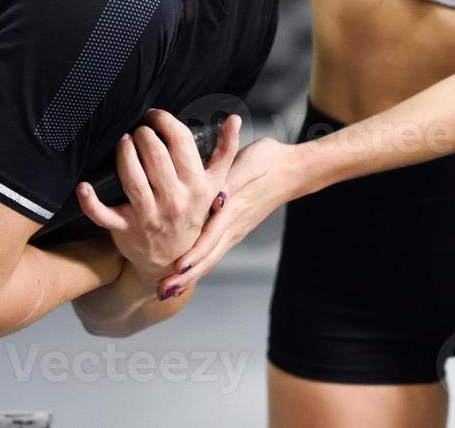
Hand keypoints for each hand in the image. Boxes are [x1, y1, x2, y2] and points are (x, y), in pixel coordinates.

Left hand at [76, 109, 239, 287]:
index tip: (155, 116)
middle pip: (154, 154)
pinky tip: (84, 185)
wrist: (173, 259)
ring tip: (123, 141)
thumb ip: (225, 151)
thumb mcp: (214, 185)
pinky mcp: (125, 228)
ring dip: (124, 153)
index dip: (165, 122)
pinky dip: (89, 200)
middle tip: (139, 130)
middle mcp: (173, 201)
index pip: (181, 142)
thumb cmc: (192, 213)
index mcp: (196, 186)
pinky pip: (102, 214)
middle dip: (143, 134)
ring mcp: (148, 216)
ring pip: (131, 177)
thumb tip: (234, 119)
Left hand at [150, 136, 296, 297]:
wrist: (291, 170)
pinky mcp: (234, 228)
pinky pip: (214, 251)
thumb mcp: (248, 164)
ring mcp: (235, 230)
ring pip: (211, 258)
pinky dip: (198, 264)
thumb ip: (231, 181)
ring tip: (167, 290)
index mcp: (233, 210)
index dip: (194, 255)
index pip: (211, 238)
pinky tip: (186, 272)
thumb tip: (217, 198)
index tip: (176, 270)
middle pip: (208, 257)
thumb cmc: (267, 161)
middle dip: (186, 276)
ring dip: (190, 275)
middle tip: (162, 292)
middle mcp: (233, 226)